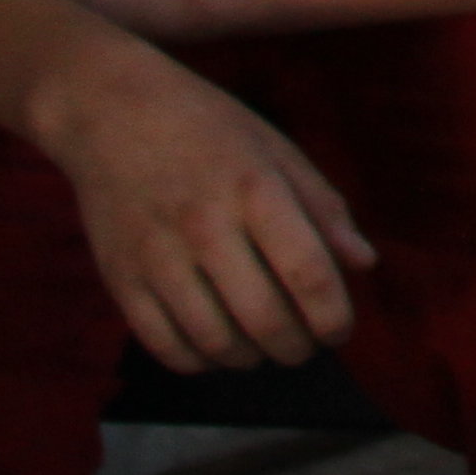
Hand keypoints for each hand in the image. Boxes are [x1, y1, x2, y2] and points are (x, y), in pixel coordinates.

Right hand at [34, 40, 376, 373]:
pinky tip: (217, 349)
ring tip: (264, 350)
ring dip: (250, 359)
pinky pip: (164, 344)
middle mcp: (205, 226)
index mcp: (256, 189)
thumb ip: (323, 208)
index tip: (341, 332)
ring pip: (215, 340)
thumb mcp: (276, 149)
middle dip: (296, 347)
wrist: (112, 113)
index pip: (308, 272)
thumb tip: (364, 264)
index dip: (333, 316)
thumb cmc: (209, 129)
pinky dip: (199, 361)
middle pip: (264, 318)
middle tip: (305, 348)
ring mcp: (158, 256)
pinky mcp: (120, 278)